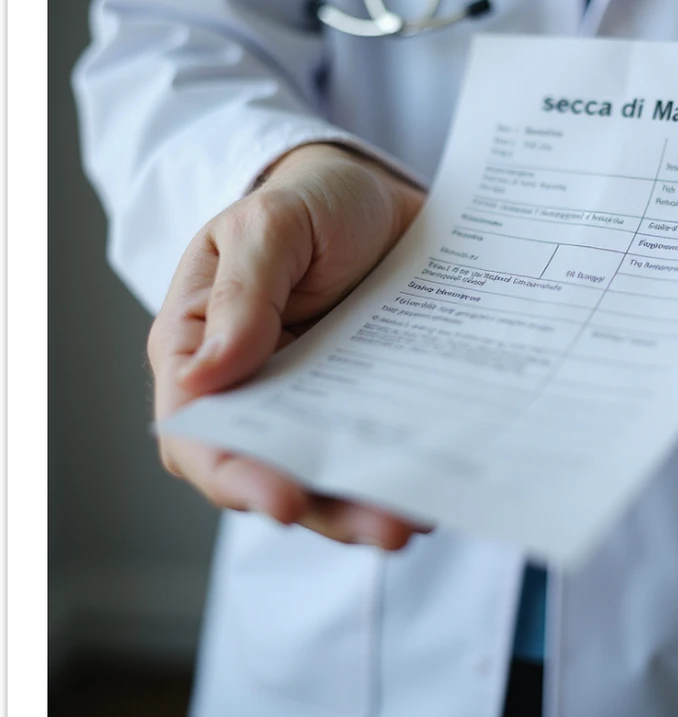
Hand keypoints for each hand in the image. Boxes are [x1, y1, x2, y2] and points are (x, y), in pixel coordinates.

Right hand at [147, 143, 428, 549]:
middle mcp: (256, 385)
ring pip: (329, 467)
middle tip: (386, 527)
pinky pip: (382, 440)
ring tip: (416, 520)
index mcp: (202, 345)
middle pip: (271, 468)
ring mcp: (317, 397)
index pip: (199, 430)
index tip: (288, 501)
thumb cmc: (309, 198)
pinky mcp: (370, 395)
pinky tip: (440, 480)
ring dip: (369, 503)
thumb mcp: (270, 225)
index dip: (237, 475)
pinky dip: (404, 467)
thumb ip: (241, 294)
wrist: (375, 189)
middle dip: (324, 507)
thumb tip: (206, 378)